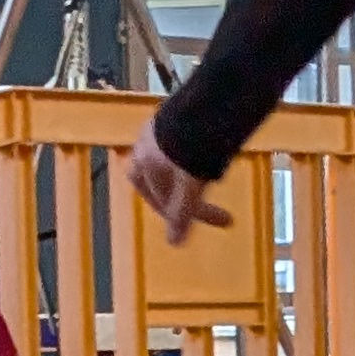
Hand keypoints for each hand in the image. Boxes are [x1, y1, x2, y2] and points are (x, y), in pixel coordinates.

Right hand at [125, 123, 226, 244]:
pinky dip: (198, 156)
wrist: (200, 112)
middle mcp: (143, 147)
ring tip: (214, 180)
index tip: (197, 224)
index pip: (157, 201)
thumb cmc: (188, 153)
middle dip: (185, 196)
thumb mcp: (187, 191)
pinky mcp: (180, 115)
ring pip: (176, 162)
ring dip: (193, 176)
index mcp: (140, 168)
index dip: (178, 216)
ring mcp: (159, 129)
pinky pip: (185, 143)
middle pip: (164, 182)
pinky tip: (214, 156)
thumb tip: (173, 243)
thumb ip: (181, 215)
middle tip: (206, 204)